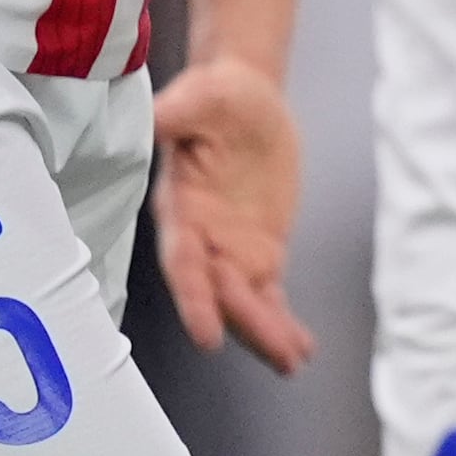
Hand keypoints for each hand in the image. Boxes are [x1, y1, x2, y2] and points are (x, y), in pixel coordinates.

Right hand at [148, 56, 313, 370]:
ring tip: (294, 360)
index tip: (206, 333)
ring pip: (246, 301)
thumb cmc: (213, 95)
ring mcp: (230, 249)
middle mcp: (200, 238)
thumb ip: (173, 115)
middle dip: (244, 322)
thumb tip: (154, 119)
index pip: (183, 262)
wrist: (243, 97)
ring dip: (266, 333)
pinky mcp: (259, 250)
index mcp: (179, 208)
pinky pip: (269, 294)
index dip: (194, 297)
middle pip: (220, 291)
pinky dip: (282, 321)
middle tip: (278, 350)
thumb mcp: (197, 97)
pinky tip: (301, 348)